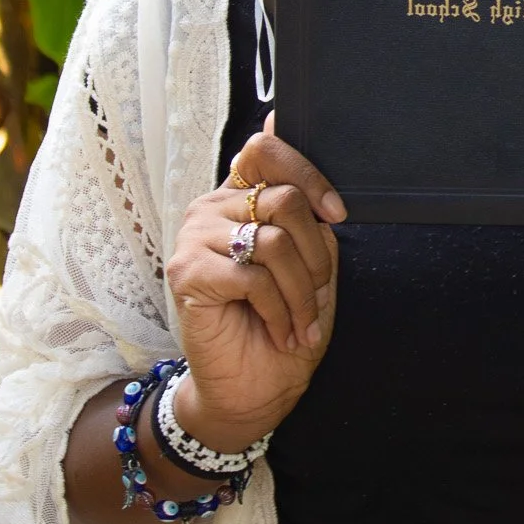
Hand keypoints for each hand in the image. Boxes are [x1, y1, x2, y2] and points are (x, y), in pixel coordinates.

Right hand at [164, 116, 345, 449]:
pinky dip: (280, 311)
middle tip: (317, 293)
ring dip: (301, 291)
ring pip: (274, 240)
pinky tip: (281, 332)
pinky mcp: (187, 274)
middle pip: (282, 197)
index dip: (308, 173)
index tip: (337, 214)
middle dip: (315, 253)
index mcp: (240, 197)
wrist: (255, 387)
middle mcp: (211, 209)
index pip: (265, 150)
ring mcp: (194, 239)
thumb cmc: (283, 322)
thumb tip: (287, 135)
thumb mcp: (309, 261)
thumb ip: (306, 212)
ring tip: (301, 323)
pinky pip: (253, 277)